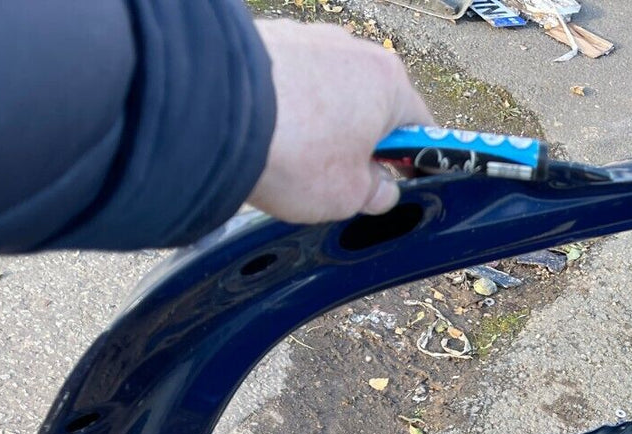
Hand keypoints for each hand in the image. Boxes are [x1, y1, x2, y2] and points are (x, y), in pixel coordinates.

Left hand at [248, 20, 432, 222]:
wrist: (213, 114)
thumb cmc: (295, 153)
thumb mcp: (350, 196)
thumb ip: (376, 193)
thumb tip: (381, 189)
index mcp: (389, 83)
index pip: (418, 127)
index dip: (410, 160)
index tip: (396, 181)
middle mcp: (352, 49)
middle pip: (371, 104)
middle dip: (359, 141)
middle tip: (338, 178)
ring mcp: (306, 38)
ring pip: (327, 90)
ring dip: (319, 123)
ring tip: (291, 157)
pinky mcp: (264, 39)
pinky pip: (287, 81)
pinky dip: (283, 106)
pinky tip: (264, 135)